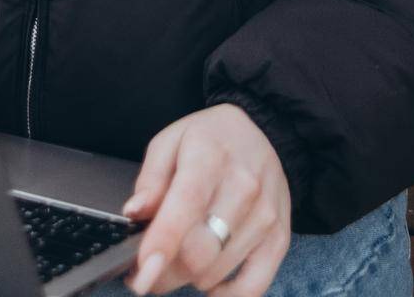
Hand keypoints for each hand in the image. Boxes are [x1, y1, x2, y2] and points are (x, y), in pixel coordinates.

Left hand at [121, 104, 290, 296]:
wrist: (261, 133)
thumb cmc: (209, 140)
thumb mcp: (170, 142)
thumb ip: (150, 179)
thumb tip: (134, 212)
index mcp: (210, 156)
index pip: (186, 205)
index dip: (161, 244)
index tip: (141, 272)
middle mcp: (243, 186)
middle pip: (198, 251)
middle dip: (165, 269)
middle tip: (150, 263)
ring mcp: (265, 216)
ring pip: (216, 272)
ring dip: (189, 277)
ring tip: (180, 256)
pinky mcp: (279, 238)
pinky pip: (252, 288)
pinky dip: (224, 295)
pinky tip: (209, 280)